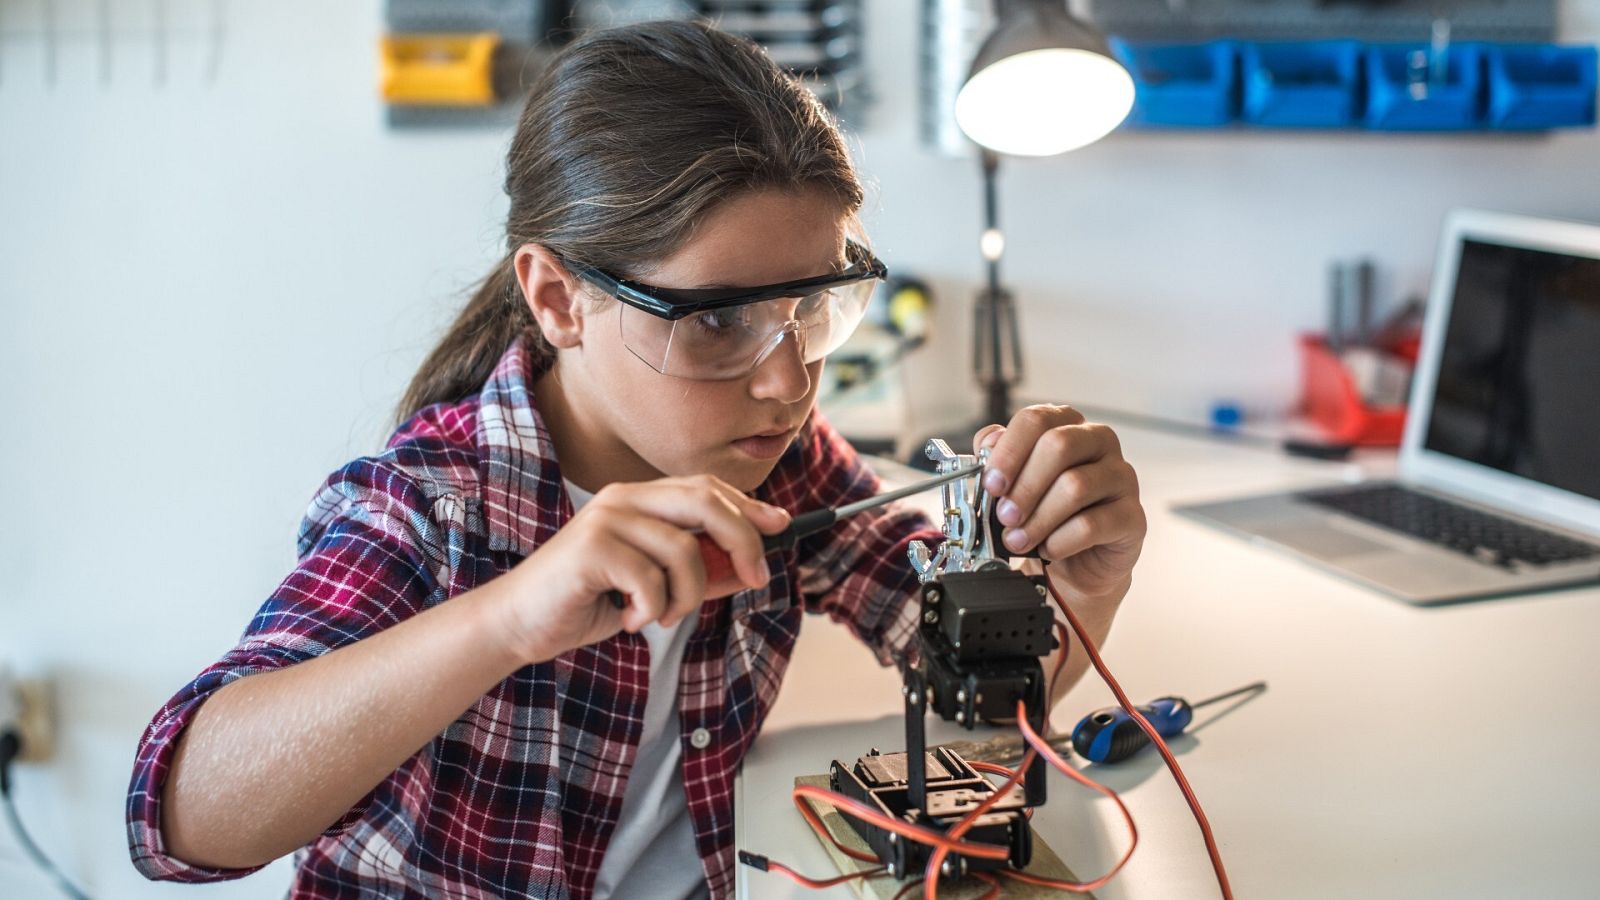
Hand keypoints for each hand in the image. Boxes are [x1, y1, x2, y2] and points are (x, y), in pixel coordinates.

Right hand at [492, 475, 791, 663]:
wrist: (520, 623)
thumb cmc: (585, 602)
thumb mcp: (650, 585)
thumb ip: (690, 570)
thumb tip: (745, 567)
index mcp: (637, 499)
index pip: (705, 488)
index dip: (748, 506)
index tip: (781, 526)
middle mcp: (623, 499)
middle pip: (706, 502)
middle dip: (743, 540)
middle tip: (755, 578)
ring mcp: (606, 519)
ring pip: (684, 550)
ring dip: (686, 596)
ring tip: (661, 616)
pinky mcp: (592, 549)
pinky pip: (651, 580)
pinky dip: (650, 610)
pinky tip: (629, 619)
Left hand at [974, 405, 1145, 600]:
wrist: (1077, 561)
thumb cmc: (1046, 513)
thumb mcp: (1015, 482)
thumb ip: (999, 457)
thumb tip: (989, 445)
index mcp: (1067, 425)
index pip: (1036, 420)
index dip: (1009, 452)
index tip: (992, 483)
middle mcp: (1099, 443)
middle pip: (1059, 446)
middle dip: (1024, 486)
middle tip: (1005, 516)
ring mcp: (1121, 477)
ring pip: (1075, 486)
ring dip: (1038, 519)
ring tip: (1018, 539)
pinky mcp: (1132, 516)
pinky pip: (1092, 525)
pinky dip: (1061, 541)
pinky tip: (1049, 549)